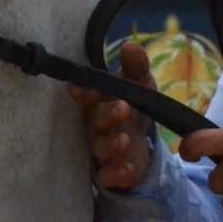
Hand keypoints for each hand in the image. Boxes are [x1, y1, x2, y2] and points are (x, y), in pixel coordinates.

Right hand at [68, 41, 154, 190]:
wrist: (142, 142)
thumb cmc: (134, 107)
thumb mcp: (140, 85)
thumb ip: (136, 67)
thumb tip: (130, 45)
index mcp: (99, 102)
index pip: (86, 96)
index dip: (84, 93)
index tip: (80, 88)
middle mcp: (96, 125)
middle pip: (96, 121)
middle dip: (107, 115)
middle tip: (123, 109)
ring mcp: (102, 149)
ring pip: (100, 148)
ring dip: (111, 144)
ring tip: (124, 140)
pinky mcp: (111, 172)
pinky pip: (108, 175)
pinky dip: (116, 173)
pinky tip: (128, 169)